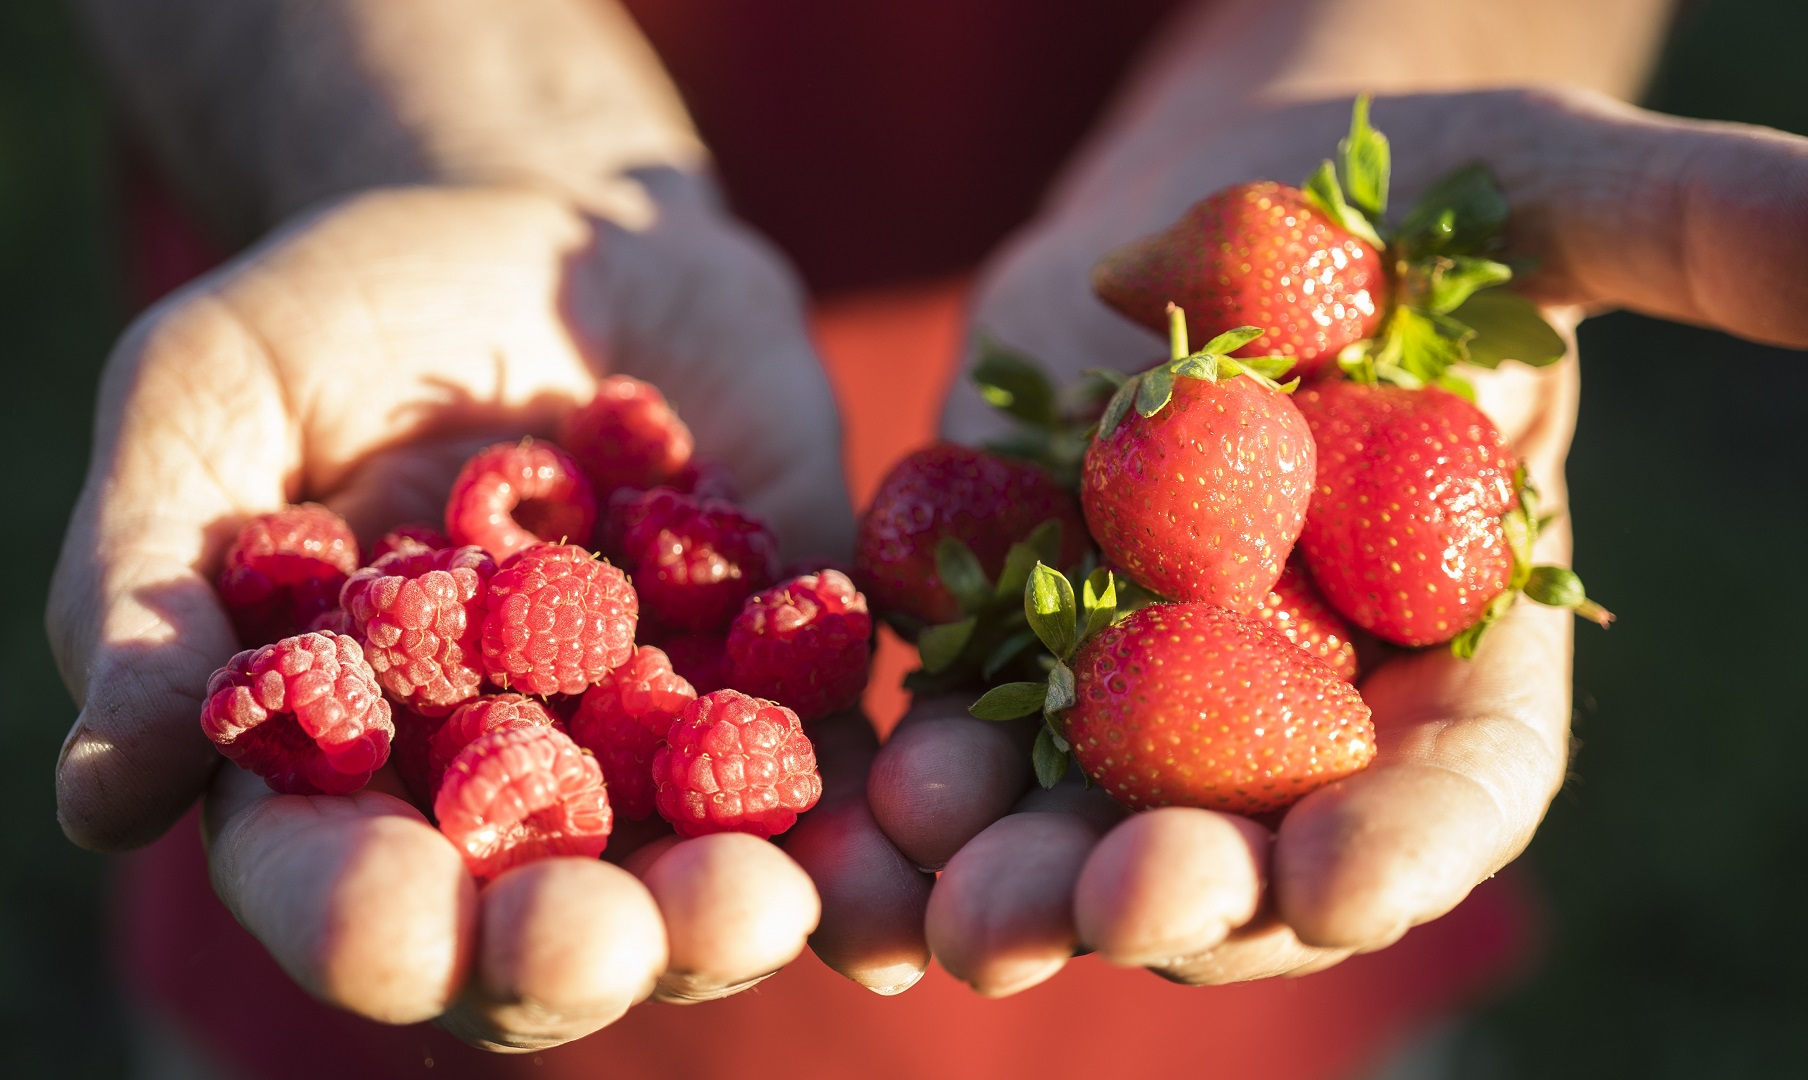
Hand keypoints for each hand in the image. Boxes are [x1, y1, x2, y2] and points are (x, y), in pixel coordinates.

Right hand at [48, 183, 926, 1043]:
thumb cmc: (345, 316)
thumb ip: (149, 585)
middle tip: (594, 944)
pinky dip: (864, 821)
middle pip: (532, 932)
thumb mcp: (211, 400)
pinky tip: (886, 851)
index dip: (359, 920)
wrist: (545, 233)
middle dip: (560, 955)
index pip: (339, 886)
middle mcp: (512, 796)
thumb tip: (99, 796)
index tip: (393, 920)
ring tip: (755, 905)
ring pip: (697, 881)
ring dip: (726, 915)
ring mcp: (664, 749)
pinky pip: (839, 766)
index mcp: (348, 766)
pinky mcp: (796, 679)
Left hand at [869, 87, 1807, 992]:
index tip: (1345, 887)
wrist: (1228, 189)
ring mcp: (1145, 683)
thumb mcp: (1551, 195)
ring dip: (1029, 875)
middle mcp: (1300, 701)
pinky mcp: (1012, 632)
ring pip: (1092, 819)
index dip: (1414, 841)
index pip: (1459, 780)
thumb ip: (1704, 230)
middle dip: (1198, 888)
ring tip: (966, 911)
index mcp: (1454, 644)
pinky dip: (921, 782)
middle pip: (1259, 838)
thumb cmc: (1417, 191)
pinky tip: (871, 810)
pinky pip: (964, 729)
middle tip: (1132, 909)